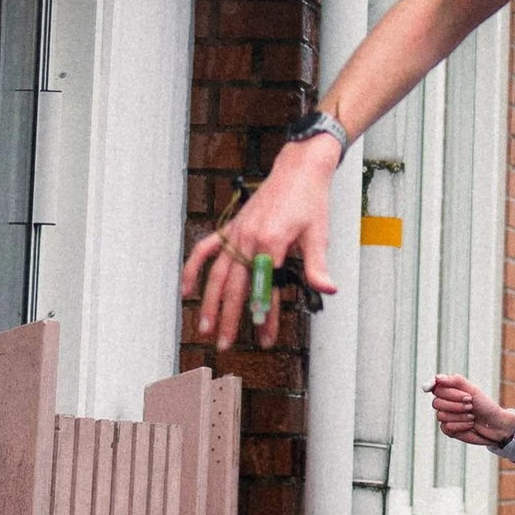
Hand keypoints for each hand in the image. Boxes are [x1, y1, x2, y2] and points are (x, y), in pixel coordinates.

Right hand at [180, 138, 338, 349]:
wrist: (299, 169)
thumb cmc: (311, 201)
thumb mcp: (319, 235)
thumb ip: (318, 266)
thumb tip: (327, 290)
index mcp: (272, 243)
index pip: (265, 288)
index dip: (264, 316)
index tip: (264, 339)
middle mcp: (248, 239)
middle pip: (235, 286)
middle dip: (230, 318)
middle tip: (226, 345)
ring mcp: (236, 234)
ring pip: (217, 274)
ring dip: (209, 302)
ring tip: (205, 328)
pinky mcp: (231, 229)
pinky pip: (205, 250)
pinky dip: (193, 269)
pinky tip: (186, 291)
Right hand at [430, 373, 514, 448]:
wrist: (495, 424)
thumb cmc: (485, 405)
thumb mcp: (473, 389)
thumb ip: (455, 380)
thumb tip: (437, 377)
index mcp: (449, 391)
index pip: (437, 389)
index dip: (451, 393)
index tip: (467, 396)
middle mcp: (444, 403)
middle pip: (436, 403)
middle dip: (457, 405)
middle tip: (471, 405)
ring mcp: (445, 417)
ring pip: (441, 415)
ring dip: (461, 416)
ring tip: (472, 416)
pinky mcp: (448, 430)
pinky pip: (447, 427)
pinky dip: (462, 425)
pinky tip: (470, 424)